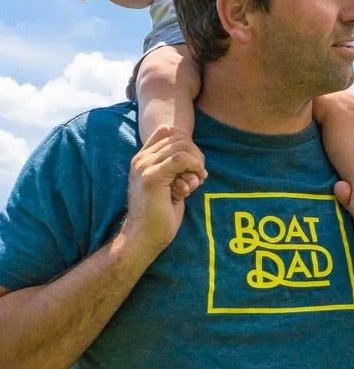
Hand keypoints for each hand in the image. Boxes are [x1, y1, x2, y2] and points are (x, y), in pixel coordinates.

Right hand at [124, 127, 206, 257]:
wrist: (144, 236)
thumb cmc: (160, 213)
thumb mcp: (171, 183)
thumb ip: (177, 166)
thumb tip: (193, 152)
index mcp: (143, 158)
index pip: (168, 131)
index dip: (187, 145)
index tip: (192, 165)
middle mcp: (141, 159)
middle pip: (180, 138)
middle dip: (196, 155)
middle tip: (199, 175)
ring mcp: (144, 166)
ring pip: (182, 146)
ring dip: (196, 163)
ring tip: (195, 182)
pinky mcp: (151, 176)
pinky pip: (181, 158)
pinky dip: (194, 167)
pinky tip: (194, 183)